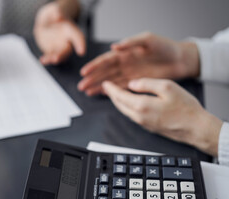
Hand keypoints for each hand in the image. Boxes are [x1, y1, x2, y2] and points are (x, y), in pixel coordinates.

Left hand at [34, 2, 85, 64]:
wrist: (47, 24)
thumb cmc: (54, 16)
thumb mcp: (55, 10)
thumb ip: (57, 12)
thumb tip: (58, 16)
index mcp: (70, 30)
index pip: (77, 36)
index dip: (80, 44)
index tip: (82, 52)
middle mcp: (67, 42)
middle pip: (67, 50)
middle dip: (62, 55)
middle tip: (57, 58)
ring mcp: (59, 49)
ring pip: (59, 56)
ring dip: (54, 59)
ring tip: (50, 59)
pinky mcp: (52, 53)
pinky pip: (50, 57)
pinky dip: (46, 59)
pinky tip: (42, 60)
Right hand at [78, 32, 199, 95]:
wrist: (181, 59)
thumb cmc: (165, 46)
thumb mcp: (148, 39)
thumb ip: (131, 42)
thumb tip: (115, 46)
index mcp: (125, 52)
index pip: (105, 60)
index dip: (94, 66)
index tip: (84, 72)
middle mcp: (125, 64)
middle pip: (104, 72)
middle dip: (92, 79)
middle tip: (82, 86)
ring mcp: (129, 74)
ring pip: (110, 81)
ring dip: (98, 86)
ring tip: (87, 92)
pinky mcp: (136, 82)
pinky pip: (120, 87)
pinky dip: (111, 91)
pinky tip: (102, 94)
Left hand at [102, 78, 222, 156]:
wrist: (196, 129)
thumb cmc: (186, 109)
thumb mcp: (167, 87)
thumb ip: (147, 83)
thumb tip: (132, 84)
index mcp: (141, 106)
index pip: (119, 96)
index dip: (111, 89)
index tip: (106, 83)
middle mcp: (139, 117)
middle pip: (119, 105)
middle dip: (112, 95)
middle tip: (107, 87)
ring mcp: (143, 124)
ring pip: (124, 111)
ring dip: (118, 102)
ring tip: (116, 93)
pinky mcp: (148, 127)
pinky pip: (132, 115)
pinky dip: (126, 107)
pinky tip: (129, 103)